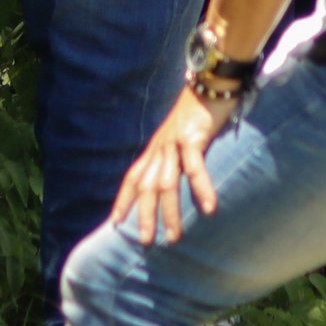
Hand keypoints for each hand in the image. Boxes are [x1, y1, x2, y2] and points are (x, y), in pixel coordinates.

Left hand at [108, 86, 228, 246]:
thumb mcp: (180, 137)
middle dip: (144, 215)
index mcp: (155, 149)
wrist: (210, 82)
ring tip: (173, 237)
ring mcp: (174, 143)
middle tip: (146, 242)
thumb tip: (175, 180)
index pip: (132, 178)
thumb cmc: (198, 112)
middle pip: (146, 187)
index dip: (123, 200)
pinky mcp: (192, 137)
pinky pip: (195, 167)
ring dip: (170, 212)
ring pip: (167, 183)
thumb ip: (175, 157)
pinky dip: (201, 188)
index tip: (115, 223)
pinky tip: (209, 208)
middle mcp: (160, 148)